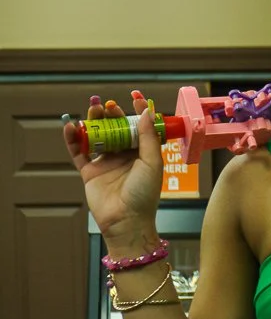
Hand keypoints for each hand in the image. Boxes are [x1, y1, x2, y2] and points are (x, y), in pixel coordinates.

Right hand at [62, 91, 163, 240]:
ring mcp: (106, 163)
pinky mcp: (89, 171)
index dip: (138, 112)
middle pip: (115, 129)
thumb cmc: (144, 195)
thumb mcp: (152, 163)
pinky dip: (73, 139)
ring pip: (97, 137)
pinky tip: (71, 126)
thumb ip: (148, 138)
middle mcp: (124, 157)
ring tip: (92, 110)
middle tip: (109, 106)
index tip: (135, 98)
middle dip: (112, 115)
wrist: (126, 221)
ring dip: (93, 122)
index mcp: (142, 154)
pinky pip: (79, 152)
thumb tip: (147, 112)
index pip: (139, 128)